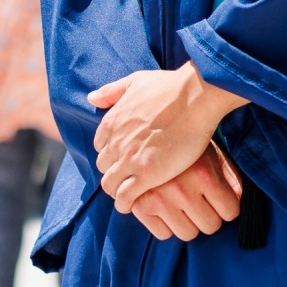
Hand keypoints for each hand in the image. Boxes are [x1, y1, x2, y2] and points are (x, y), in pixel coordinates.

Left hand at [91, 63, 248, 212]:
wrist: (195, 96)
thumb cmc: (171, 86)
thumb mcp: (136, 81)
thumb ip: (112, 91)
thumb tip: (92, 98)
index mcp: (111, 122)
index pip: (100, 146)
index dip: (113, 153)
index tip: (125, 156)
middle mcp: (115, 142)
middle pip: (104, 167)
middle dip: (115, 171)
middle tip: (131, 176)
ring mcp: (129, 159)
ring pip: (110, 185)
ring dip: (117, 191)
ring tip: (131, 195)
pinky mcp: (146, 174)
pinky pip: (125, 197)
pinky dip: (125, 203)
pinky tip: (134, 204)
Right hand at [129, 145, 243, 241]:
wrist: (144, 132)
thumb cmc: (186, 143)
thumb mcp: (212, 153)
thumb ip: (229, 177)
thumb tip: (240, 199)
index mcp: (204, 174)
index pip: (230, 211)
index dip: (228, 206)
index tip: (222, 199)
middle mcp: (182, 190)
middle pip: (210, 226)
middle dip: (209, 215)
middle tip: (202, 200)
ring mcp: (159, 200)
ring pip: (188, 234)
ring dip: (188, 222)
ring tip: (183, 202)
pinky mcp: (140, 207)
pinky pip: (164, 235)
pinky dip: (166, 224)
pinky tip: (165, 206)